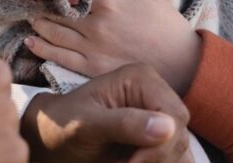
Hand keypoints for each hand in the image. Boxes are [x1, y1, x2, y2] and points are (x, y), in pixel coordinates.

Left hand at [21, 63, 191, 162]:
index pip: (174, 115)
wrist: (51, 138)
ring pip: (181, 150)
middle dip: (157, 158)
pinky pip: (175, 157)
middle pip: (180, 135)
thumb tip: (167, 127)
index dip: (161, 145)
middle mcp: (155, 93)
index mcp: (141, 78)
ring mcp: (159, 115)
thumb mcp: (86, 124)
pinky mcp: (158, 136)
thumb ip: (124, 123)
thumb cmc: (62, 124)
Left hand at [26, 0, 201, 94]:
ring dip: (37, 22)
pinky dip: (42, 48)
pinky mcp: (91, 69)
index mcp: (108, 2)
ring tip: (28, 15)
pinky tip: (31, 41)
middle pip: (56, 10)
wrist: (183, 65)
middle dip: (41, 2)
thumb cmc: (166, 26)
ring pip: (53, 32)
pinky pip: (59, 57)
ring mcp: (91, 48)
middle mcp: (95, 24)